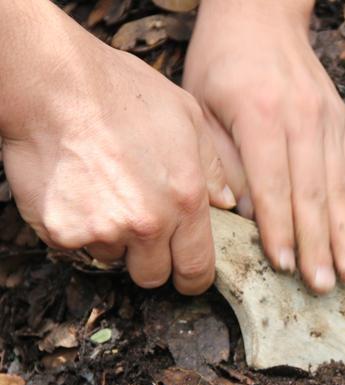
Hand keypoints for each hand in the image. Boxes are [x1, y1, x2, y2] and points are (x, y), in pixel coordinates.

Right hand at [0, 1, 234, 294]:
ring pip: (113, 259)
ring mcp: (104, 231)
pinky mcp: (63, 232)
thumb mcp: (186, 117)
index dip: (193, 278)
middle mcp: (149, 224)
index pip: (197, 269)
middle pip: (153, 276)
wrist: (54, 84)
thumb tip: (228, 201)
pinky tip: (78, 191)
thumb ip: (212, 167)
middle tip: (140, 230)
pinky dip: (77, 228)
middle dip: (151, 260)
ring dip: (112, 240)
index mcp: (186, 200)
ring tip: (105, 193)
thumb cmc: (122, 92)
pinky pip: (75, 246)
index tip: (186, 275)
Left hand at [183, 0, 344, 293]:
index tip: (285, 268)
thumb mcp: (200, 104)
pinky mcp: (343, 121)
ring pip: (341, 187)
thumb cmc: (220, 63)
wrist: (261, 15)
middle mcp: (302, 119)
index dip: (280, 230)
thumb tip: (247, 215)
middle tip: (325, 287)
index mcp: (261, 115)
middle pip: (314, 193)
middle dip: (319, 245)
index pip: (274, 185)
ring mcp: (329, 120)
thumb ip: (222, 159)